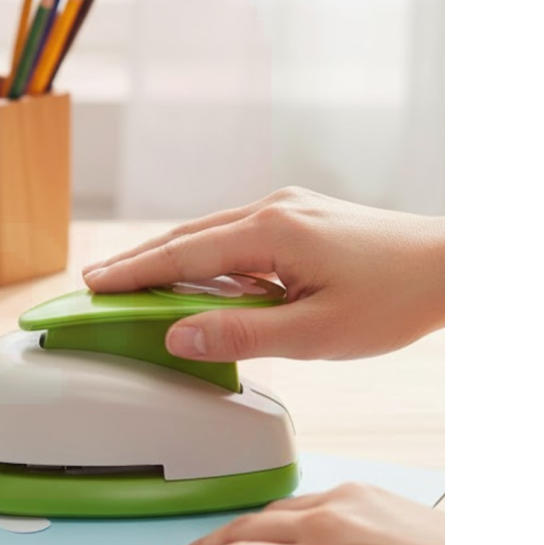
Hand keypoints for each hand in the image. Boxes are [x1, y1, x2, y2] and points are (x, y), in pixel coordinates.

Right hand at [82, 187, 443, 360]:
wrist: (453, 265)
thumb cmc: (393, 299)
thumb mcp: (317, 334)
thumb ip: (241, 334)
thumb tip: (177, 335)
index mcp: (270, 232)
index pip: (181, 255)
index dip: (132, 273)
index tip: (90, 285)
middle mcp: (272, 209)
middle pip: (187, 237)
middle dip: (138, 261)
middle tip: (94, 281)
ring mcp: (287, 209)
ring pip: (210, 234)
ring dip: (170, 258)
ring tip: (133, 282)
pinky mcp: (299, 218)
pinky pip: (237, 237)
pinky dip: (206, 258)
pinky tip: (197, 279)